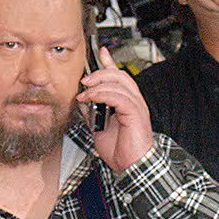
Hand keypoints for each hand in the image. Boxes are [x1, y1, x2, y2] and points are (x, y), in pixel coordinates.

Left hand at [80, 46, 155, 173]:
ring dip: (98, 85)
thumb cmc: (121, 151)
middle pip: (120, 75)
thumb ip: (92, 113)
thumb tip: (82, 102)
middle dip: (100, 73)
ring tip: (84, 93)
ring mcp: (137, 107)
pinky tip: (92, 99)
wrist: (132, 166)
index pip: (120, 76)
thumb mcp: (99, 129)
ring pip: (119, 83)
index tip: (101, 52)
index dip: (110, 63)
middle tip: (84, 80)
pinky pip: (119, 97)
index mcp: (127, 103)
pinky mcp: (136, 114)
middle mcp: (134, 102)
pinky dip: (103, 95)